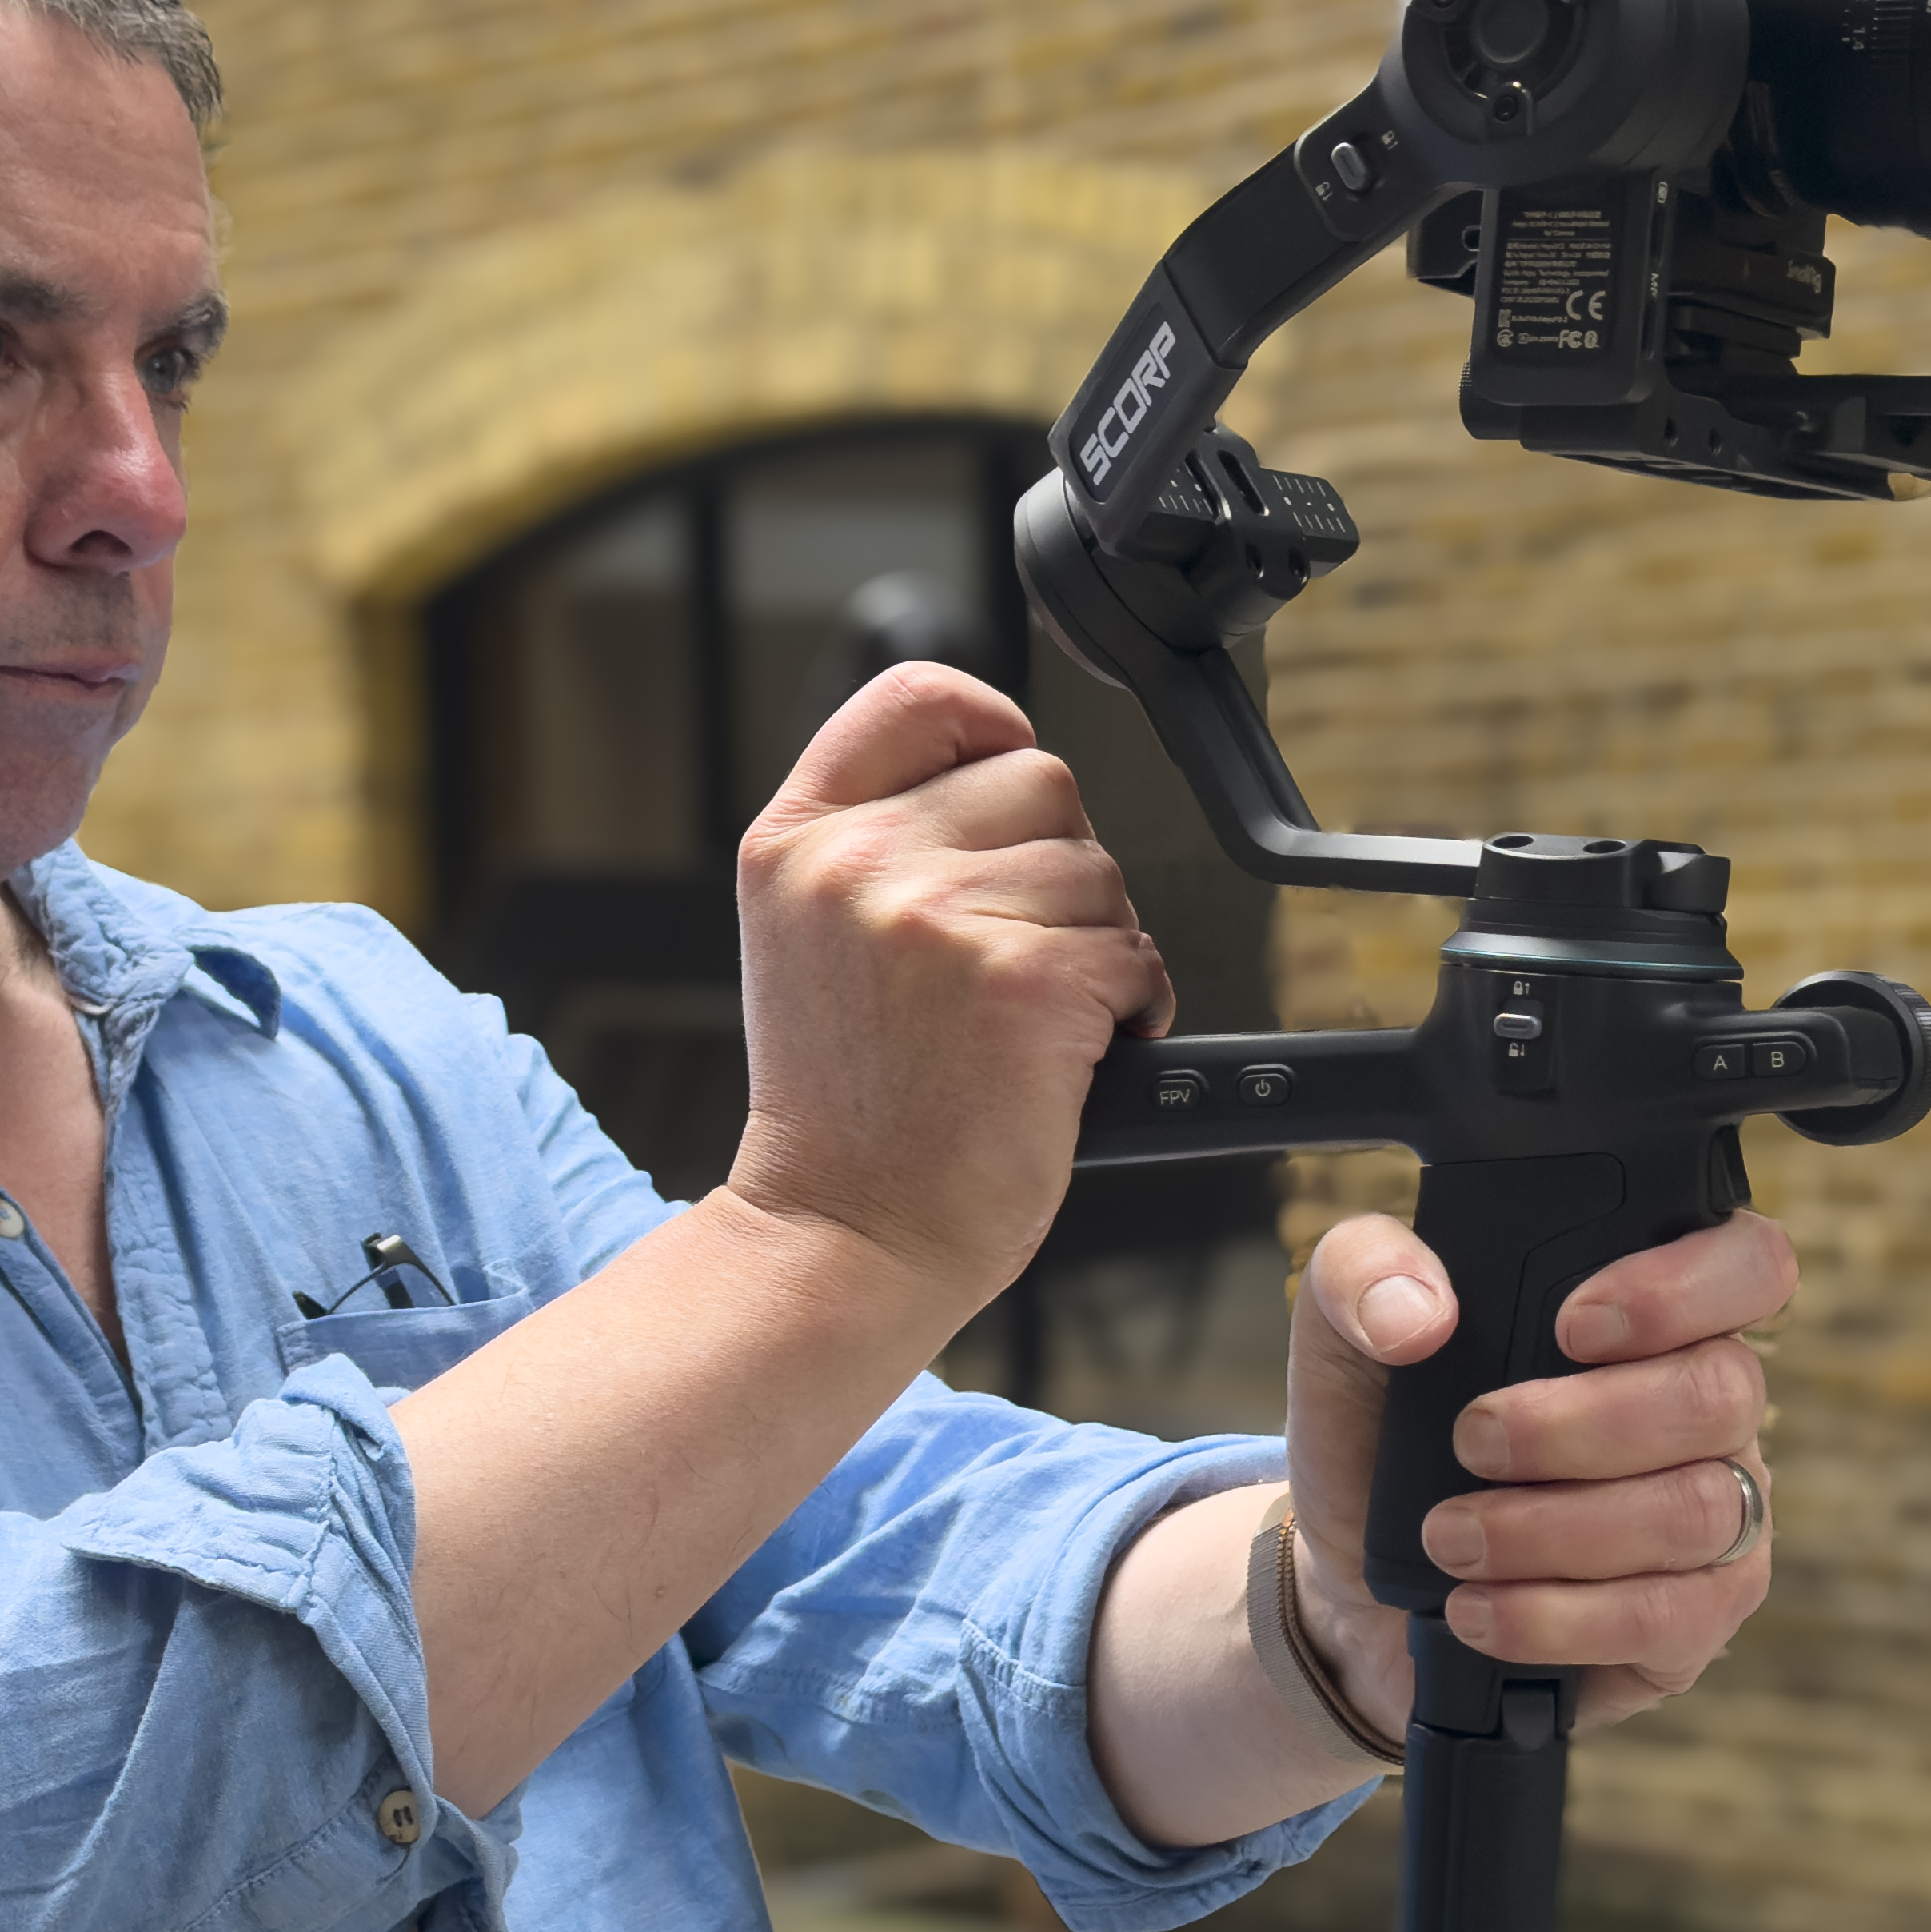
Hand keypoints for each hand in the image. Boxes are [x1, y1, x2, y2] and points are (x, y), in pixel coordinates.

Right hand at [716, 665, 1172, 1309]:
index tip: (1006, 771)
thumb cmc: (849, 1109)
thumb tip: (1004, 768)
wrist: (844, 1234)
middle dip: (1058, 863)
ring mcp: (937, 918)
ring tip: (1032, 1021)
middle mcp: (858, 864)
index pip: (916, 697)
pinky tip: (1069, 1057)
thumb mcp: (808, 940)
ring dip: (1098, 943)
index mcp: (796, 841)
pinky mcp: (1024, 983)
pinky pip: (1135, 952)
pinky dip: (1132, 1006)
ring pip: (1098, 871)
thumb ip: (880, 843)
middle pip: (1040, 780)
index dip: (989, 722)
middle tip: (1017, 954)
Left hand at [1280, 1208, 1797, 1742]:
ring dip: (1556, 1528)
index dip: (1685, 1286)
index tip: (1572, 1323)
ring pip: (1698, 1511)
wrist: (1354, 1580)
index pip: (1749, 1263)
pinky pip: (1671, 1618)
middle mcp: (1707, 1408)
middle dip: (1580, 1424)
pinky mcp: (1696, 1618)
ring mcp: (1718, 1516)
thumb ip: (1363, 1273)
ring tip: (1450, 1537)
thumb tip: (1418, 1311)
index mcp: (1653, 1313)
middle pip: (1718, 1395)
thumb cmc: (1381, 1437)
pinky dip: (1560, 1616)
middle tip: (1472, 1440)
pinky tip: (1482, 1608)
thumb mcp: (1343, 1335)